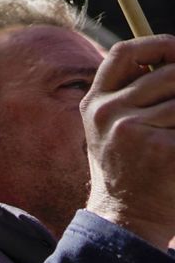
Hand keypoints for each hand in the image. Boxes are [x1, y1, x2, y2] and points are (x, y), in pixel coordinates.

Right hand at [83, 35, 174, 249]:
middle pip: (168, 73)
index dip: (157, 45)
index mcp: (96, 103)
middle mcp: (109, 113)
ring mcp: (133, 131)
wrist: (127, 218)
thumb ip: (133, 95)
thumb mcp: (114, 128)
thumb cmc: (130, 170)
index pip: (124, 54)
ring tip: (173, 134)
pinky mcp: (163, 151)